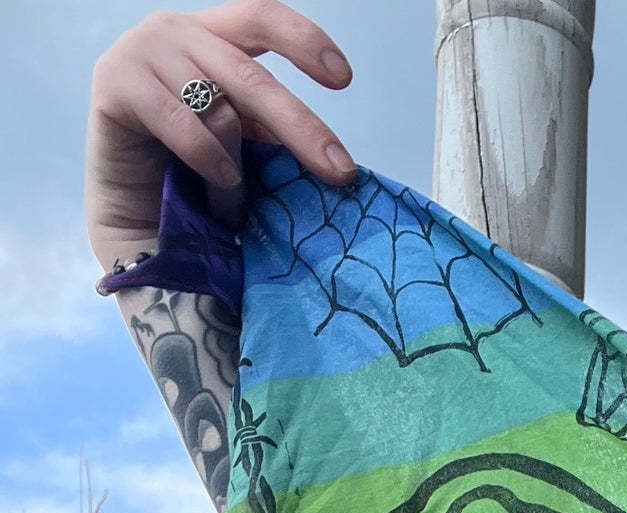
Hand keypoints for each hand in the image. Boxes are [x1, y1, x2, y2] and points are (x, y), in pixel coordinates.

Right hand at [87, 1, 355, 271]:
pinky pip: (182, 123)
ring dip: (236, 164)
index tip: (342, 78)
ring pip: (217, 106)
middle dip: (300, 125)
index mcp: (213, 34)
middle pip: (251, 74)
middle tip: (339, 169)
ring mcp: (141, 49)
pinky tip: (219, 181)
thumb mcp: (242, 139)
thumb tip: (332, 151)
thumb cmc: (193, 172)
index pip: (262, 16)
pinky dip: (208, 159)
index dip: (304, 40)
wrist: (134, 209)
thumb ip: (270, 126)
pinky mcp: (113, 81)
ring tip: (234, 195)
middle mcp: (176, 30)